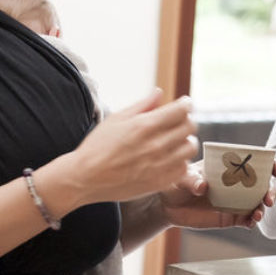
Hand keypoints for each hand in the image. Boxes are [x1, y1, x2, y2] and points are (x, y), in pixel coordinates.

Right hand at [70, 89, 197, 204]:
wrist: (85, 178)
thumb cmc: (97, 146)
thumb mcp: (116, 119)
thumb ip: (142, 105)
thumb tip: (159, 92)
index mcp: (144, 126)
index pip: (181, 110)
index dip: (186, 104)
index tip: (184, 104)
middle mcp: (155, 145)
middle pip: (190, 127)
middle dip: (186, 120)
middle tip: (178, 122)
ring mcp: (160, 166)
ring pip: (190, 148)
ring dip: (185, 141)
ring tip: (174, 141)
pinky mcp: (160, 182)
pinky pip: (184, 168)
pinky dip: (180, 161)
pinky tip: (169, 158)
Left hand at [160, 161, 275, 228]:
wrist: (169, 206)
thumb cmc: (176, 183)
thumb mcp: (181, 177)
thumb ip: (192, 180)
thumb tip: (203, 187)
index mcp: (229, 166)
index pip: (255, 161)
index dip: (270, 164)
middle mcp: (237, 183)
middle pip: (262, 184)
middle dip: (270, 191)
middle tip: (268, 200)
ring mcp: (236, 200)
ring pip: (258, 203)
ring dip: (262, 208)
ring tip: (257, 215)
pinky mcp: (231, 217)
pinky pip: (247, 219)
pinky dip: (252, 221)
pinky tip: (251, 223)